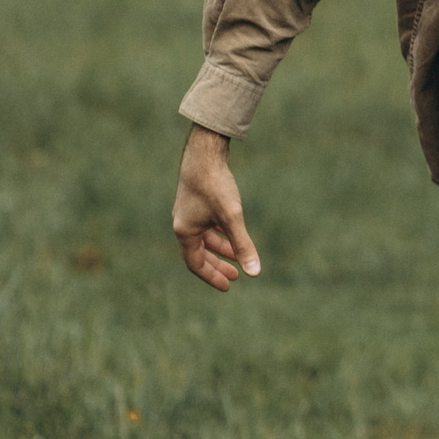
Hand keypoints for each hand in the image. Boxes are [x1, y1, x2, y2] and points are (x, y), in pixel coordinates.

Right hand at [173, 125, 261, 289]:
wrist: (205, 152)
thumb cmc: (215, 185)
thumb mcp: (232, 218)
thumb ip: (242, 245)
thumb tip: (255, 273)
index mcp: (185, 232)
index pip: (196, 264)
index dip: (213, 276)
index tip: (229, 286)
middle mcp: (183, 223)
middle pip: (200, 253)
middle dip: (218, 265)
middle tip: (236, 276)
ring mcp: (189, 211)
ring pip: (205, 238)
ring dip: (221, 248)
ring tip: (238, 256)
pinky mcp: (197, 199)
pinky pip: (207, 224)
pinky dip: (219, 232)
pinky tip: (232, 232)